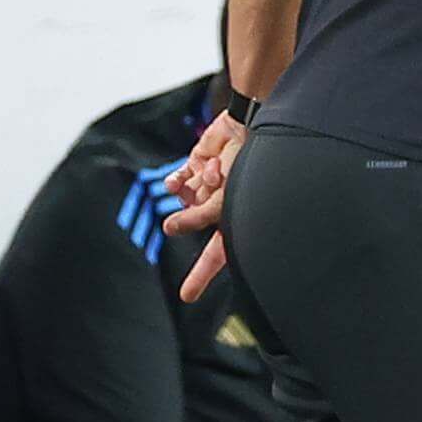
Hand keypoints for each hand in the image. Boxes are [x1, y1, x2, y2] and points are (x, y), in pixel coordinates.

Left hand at [163, 112, 249, 303]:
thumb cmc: (253, 163)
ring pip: (185, 199)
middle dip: (190, 218)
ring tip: (215, 171)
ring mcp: (209, 186)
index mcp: (239, 219)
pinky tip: (182, 176)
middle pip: (196, 224)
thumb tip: (169, 227)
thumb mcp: (226, 199)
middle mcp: (223, 205)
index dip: (201, 276)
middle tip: (188, 229)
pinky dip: (178, 180)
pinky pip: (177, 182)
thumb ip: (197, 217)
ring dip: (193, 187)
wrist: (251, 125)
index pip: (217, 255)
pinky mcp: (198, 166)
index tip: (186, 296)